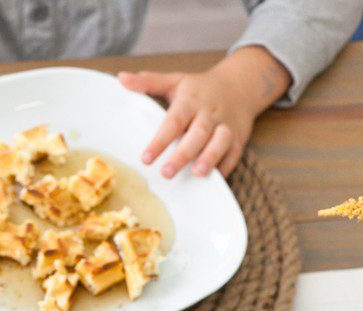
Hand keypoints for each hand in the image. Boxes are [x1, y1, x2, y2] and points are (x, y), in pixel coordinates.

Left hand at [119, 47, 291, 178]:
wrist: (241, 85)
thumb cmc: (200, 88)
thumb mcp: (175, 81)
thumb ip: (148, 83)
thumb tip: (121, 78)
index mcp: (190, 101)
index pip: (173, 122)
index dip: (160, 141)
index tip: (146, 158)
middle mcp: (208, 114)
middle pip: (197, 134)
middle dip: (183, 154)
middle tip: (166, 173)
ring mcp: (225, 126)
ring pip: (220, 142)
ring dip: (210, 158)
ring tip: (197, 173)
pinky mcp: (238, 139)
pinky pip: (233, 154)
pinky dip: (225, 167)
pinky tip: (213, 179)